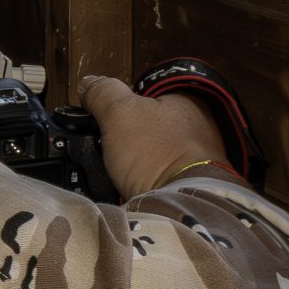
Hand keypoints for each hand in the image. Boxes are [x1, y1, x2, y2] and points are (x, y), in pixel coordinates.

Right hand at [80, 75, 231, 199]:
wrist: (181, 205)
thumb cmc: (155, 153)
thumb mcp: (119, 112)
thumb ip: (103, 92)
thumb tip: (89, 83)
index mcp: (186, 101)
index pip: (146, 94)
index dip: (121, 106)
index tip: (105, 121)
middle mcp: (198, 127)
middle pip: (149, 126)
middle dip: (128, 138)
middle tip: (110, 149)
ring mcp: (199, 158)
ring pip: (154, 154)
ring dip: (136, 163)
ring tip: (119, 173)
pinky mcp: (193, 186)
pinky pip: (162, 178)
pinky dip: (147, 182)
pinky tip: (135, 188)